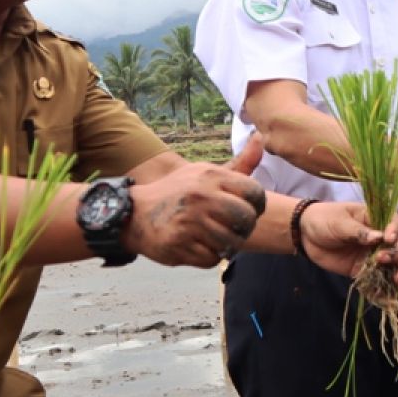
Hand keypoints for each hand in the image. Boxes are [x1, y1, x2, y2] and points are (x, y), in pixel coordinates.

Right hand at [126, 138, 266, 267]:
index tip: (248, 210)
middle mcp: (201, 196)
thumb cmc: (179, 192)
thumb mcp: (205, 173)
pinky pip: (212, 258)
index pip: (254, 193)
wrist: (135, 213)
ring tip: (215, 237)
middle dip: (244, 228)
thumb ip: (239, 165)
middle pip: (246, 219)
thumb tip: (261, 138)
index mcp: (210, 176)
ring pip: (231, 242)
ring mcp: (189, 221)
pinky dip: (209, 256)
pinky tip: (199, 245)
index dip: (258, 206)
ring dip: (226, 244)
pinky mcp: (179, 244)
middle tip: (234, 229)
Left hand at [299, 202, 397, 282]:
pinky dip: (383, 290)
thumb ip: (358, 231)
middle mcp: (378, 238)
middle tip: (381, 259)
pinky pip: (377, 280)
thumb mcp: (339, 222)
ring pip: (394, 265)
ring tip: (397, 280)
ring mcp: (372, 255)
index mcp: (374, 219)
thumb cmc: (324, 220)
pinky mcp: (362, 270)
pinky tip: (385, 297)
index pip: (394, 222)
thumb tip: (378, 238)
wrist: (306, 235)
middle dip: (396, 254)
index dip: (395, 230)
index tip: (388, 239)